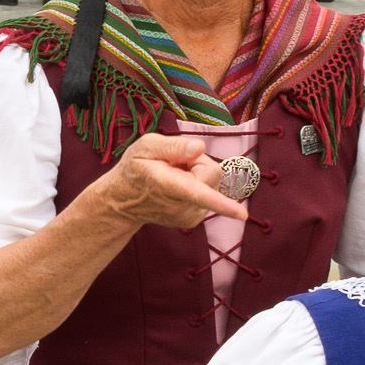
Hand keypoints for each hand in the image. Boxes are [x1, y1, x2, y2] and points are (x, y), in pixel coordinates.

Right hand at [88, 133, 247, 233]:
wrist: (123, 200)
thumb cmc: (135, 168)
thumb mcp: (145, 146)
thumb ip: (173, 145)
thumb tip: (200, 148)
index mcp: (168, 185)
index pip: (197, 193)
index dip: (221, 203)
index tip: (241, 215)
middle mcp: (181, 205)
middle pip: (211, 173)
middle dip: (197, 163)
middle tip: (174, 164)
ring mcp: (189, 215)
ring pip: (212, 183)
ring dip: (197, 175)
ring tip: (173, 176)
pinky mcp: (194, 219)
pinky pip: (210, 194)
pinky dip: (198, 187)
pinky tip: (178, 188)